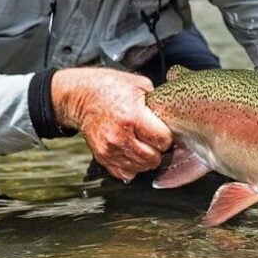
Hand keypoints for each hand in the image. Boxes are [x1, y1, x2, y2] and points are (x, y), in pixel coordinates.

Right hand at [51, 67, 172, 182]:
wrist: (82, 96)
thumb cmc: (111, 88)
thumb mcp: (140, 85)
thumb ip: (159, 102)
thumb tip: (175, 115)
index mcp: (133, 117)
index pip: (163, 141)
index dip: (168, 136)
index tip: (164, 130)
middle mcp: (119, 137)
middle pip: (153, 159)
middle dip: (159, 150)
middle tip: (155, 138)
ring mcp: (109, 149)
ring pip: (140, 168)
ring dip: (146, 158)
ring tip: (143, 143)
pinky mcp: (102, 157)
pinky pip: (125, 173)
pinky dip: (132, 165)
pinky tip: (133, 151)